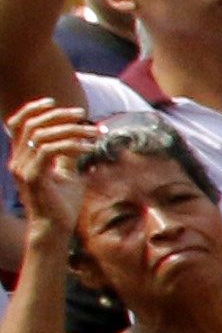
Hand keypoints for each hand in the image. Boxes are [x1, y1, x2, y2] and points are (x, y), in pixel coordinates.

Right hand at [9, 97, 86, 246]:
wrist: (56, 229)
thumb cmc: (62, 204)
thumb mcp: (68, 174)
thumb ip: (69, 155)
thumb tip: (83, 139)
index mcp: (22, 157)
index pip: (19, 123)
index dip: (34, 109)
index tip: (55, 102)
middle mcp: (18, 160)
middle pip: (32, 124)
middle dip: (59, 116)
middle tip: (83, 115)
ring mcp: (23, 168)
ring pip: (42, 135)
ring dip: (70, 130)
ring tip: (93, 133)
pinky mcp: (33, 177)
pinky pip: (49, 151)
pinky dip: (71, 145)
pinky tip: (88, 148)